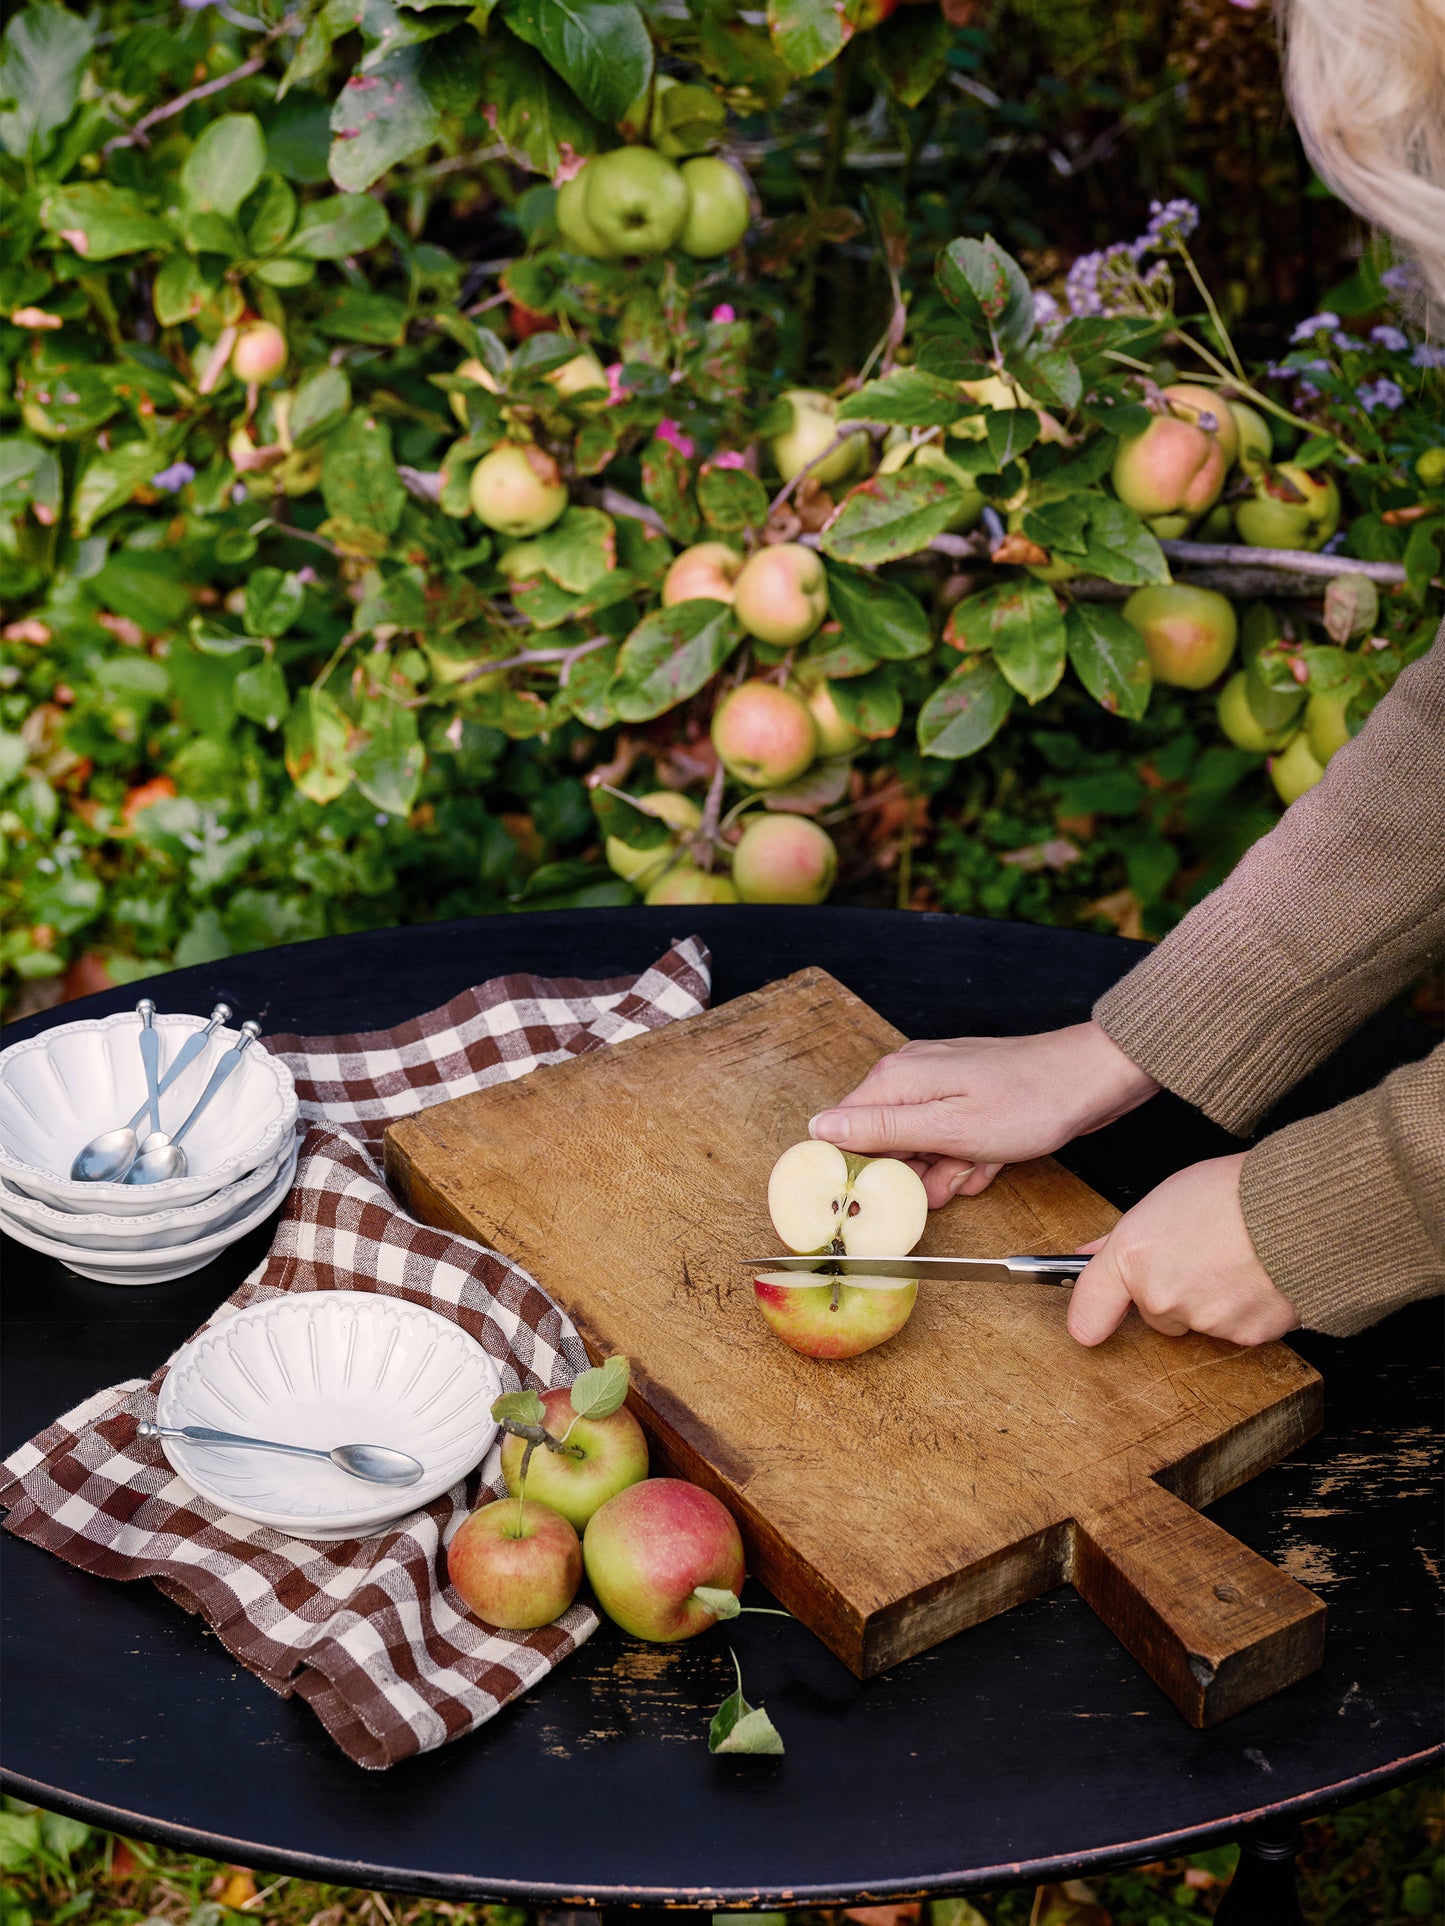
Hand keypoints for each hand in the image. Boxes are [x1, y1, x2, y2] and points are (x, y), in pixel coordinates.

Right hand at [808, 1021, 1158, 1205]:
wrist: (1093, 1080)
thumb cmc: (1029, 1101)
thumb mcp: (948, 1127)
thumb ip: (880, 1129)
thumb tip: (820, 1128)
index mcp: (896, 1080)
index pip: (845, 1131)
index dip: (862, 1169)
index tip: (882, 1195)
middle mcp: (911, 1076)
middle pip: (884, 1142)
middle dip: (914, 1173)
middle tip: (949, 1180)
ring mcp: (940, 1085)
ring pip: (921, 1146)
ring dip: (946, 1169)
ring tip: (975, 1169)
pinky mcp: (966, 1097)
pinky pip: (950, 1140)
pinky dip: (968, 1157)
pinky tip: (990, 1161)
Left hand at [1067, 1154, 1301, 1346]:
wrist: (1300, 1207)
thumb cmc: (1234, 1191)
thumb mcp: (1165, 1199)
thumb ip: (1125, 1238)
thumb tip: (1092, 1253)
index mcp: (1132, 1258)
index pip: (1089, 1310)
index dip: (1090, 1317)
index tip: (1089, 1323)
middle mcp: (1161, 1297)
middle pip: (1155, 1313)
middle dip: (1173, 1292)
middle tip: (1201, 1254)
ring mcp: (1203, 1321)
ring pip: (1198, 1321)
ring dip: (1212, 1300)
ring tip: (1236, 1258)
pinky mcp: (1245, 1337)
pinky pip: (1237, 1328)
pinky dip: (1247, 1309)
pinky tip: (1258, 1276)